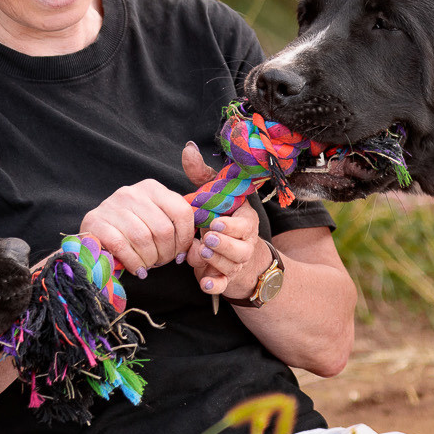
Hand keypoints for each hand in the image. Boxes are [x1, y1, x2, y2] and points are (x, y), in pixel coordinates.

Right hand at [79, 178, 196, 277]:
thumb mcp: (159, 223)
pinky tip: (137, 269)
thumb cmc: (134, 229)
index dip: (185, 238)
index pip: (181, 211)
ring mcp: (111, 205)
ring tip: (148, 264)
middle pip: (163, 229)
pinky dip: (133, 262)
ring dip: (149, 259)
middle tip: (161, 261)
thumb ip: (181, 233)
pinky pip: (121, 246)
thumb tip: (199, 251)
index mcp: (152, 188)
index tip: (179, 254)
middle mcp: (132, 192)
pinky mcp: (95, 221)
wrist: (97, 232)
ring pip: (142, 238)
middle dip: (166, 253)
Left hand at [181, 142, 264, 299]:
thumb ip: (201, 174)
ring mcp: (237, 262)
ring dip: (214, 260)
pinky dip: (214, 285)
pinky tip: (204, 283)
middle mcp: (245, 242)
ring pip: (230, 265)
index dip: (230, 225)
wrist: (234, 253)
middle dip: (222, 243)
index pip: (244, 224)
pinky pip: (223, 285)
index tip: (215, 222)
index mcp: (245, 219)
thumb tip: (188, 148)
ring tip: (201, 252)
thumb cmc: (220, 216)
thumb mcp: (214, 193)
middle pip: (239, 247)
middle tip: (207, 238)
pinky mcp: (226, 278)